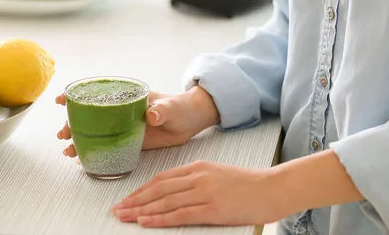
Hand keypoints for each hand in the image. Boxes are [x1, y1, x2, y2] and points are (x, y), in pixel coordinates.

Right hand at [55, 86, 219, 159]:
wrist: (190, 122)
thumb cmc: (180, 108)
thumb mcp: (171, 107)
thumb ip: (162, 110)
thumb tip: (153, 114)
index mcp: (126, 97)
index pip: (96, 92)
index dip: (76, 95)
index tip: (63, 100)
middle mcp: (119, 111)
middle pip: (89, 115)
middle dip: (72, 123)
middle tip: (63, 134)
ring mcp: (121, 127)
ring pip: (94, 132)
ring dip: (79, 141)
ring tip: (68, 152)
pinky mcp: (127, 142)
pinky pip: (106, 147)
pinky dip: (93, 153)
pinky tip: (82, 161)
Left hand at [109, 160, 279, 227]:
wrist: (272, 188)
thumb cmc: (247, 184)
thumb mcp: (217, 174)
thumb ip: (195, 179)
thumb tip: (172, 191)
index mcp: (198, 167)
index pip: (162, 178)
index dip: (141, 189)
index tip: (127, 198)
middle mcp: (198, 177)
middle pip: (158, 189)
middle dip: (135, 200)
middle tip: (117, 209)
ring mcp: (205, 192)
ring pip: (165, 201)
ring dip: (141, 210)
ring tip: (124, 216)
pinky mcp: (213, 208)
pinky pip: (180, 214)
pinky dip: (160, 218)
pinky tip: (146, 222)